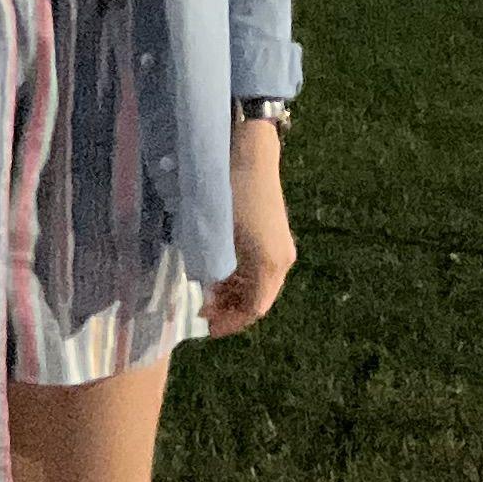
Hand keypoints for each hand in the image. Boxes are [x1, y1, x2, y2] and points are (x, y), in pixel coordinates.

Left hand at [206, 123, 295, 336]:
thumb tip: (207, 293)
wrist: (248, 153)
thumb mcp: (216, 235)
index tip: (206, 328)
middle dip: (230, 309)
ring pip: (259, 283)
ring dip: (233, 292)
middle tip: (200, 310)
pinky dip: (239, 276)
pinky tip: (217, 270)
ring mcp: (281, 246)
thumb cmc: (228, 193)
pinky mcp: (275, 234)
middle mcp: (282, 260)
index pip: (253, 309)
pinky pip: (259, 267)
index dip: (230, 322)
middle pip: (258, 298)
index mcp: (270, 265)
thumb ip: (214, 269)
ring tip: (205, 292)